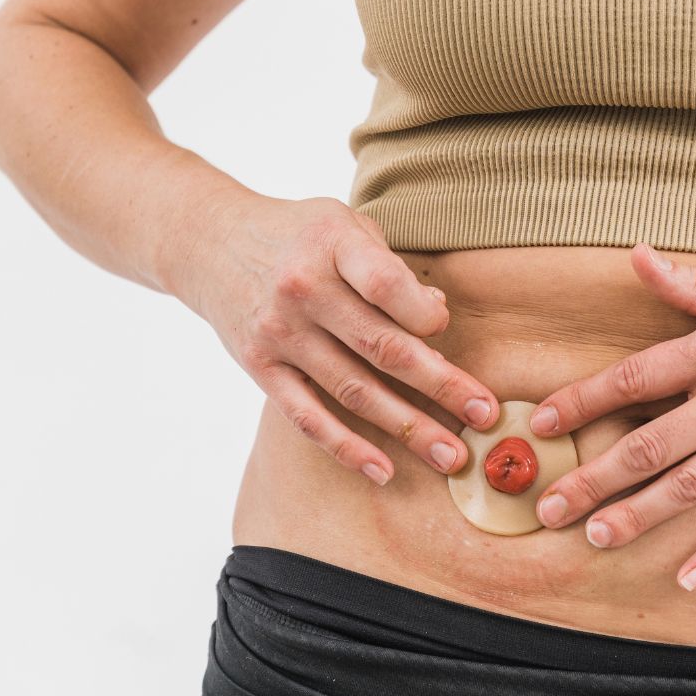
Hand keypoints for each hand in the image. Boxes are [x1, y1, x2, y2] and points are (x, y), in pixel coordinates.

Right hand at [168, 193, 499, 484]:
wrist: (209, 241)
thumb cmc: (299, 233)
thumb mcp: (346, 225)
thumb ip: (390, 267)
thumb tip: (437, 310)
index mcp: (332, 245)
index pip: (386, 285)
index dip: (425, 313)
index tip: (447, 328)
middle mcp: (303, 291)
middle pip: (382, 347)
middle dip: (441, 386)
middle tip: (486, 416)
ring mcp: (280, 334)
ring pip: (353, 390)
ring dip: (407, 427)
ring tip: (451, 455)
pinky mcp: (260, 368)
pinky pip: (307, 417)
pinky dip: (345, 447)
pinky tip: (383, 470)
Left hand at [528, 242, 695, 591]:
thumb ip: (692, 284)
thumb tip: (634, 257)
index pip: (633, 378)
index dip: (581, 403)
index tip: (540, 426)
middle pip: (650, 445)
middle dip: (592, 478)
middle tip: (546, 507)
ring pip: (693, 485)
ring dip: (638, 515)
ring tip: (593, 537)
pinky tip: (690, 576)